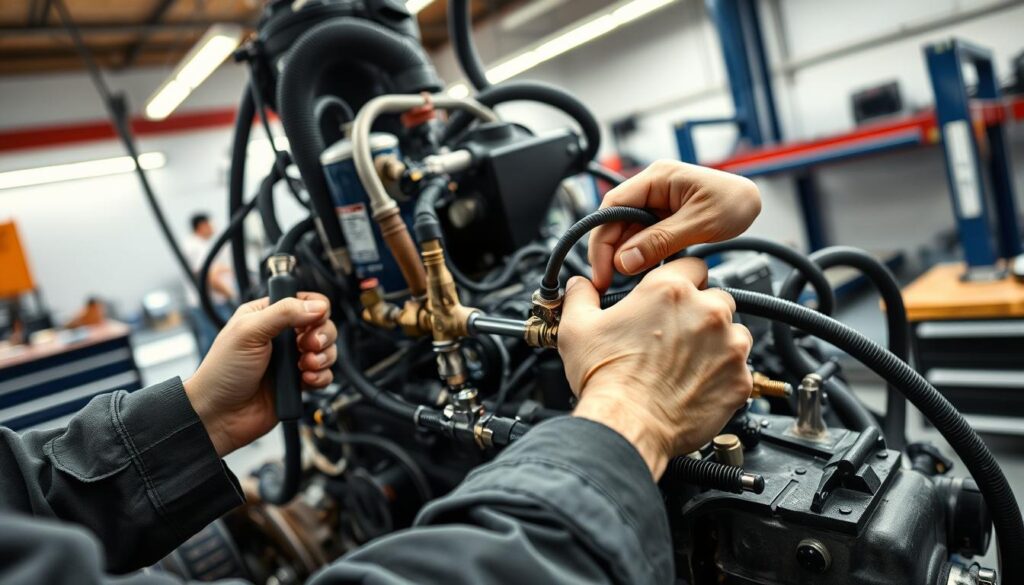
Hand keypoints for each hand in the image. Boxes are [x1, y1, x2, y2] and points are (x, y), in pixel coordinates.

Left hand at [184, 292, 337, 456]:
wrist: (220, 414)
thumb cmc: (222, 372)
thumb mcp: (249, 331)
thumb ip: (284, 312)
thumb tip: (317, 306)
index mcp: (267, 315)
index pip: (305, 301)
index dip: (316, 309)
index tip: (311, 321)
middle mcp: (282, 335)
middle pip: (322, 325)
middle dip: (322, 336)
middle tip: (307, 346)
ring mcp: (291, 359)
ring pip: (327, 350)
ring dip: (323, 357)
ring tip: (304, 366)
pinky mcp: (298, 382)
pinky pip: (324, 375)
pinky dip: (321, 377)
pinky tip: (305, 381)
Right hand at [558, 259, 752, 478]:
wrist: (627, 426)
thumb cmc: (606, 379)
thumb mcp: (578, 327)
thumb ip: (581, 296)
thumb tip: (579, 285)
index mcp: (670, 291)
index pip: (692, 265)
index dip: (682, 279)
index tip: (676, 296)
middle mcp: (706, 312)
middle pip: (717, 298)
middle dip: (700, 313)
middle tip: (676, 336)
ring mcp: (729, 346)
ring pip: (734, 333)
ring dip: (717, 343)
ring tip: (687, 363)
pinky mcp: (740, 379)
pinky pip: (741, 369)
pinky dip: (724, 375)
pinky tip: (697, 385)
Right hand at [588, 160, 760, 290]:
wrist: (754, 202)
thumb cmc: (736, 201)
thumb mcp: (700, 222)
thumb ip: (662, 240)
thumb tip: (626, 260)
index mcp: (658, 177)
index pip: (613, 206)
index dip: (602, 238)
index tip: (601, 268)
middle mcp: (652, 188)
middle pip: (616, 220)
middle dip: (610, 252)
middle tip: (607, 281)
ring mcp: (656, 203)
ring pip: (628, 232)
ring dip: (625, 256)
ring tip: (626, 282)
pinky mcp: (663, 218)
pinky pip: (643, 238)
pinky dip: (640, 256)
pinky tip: (642, 273)